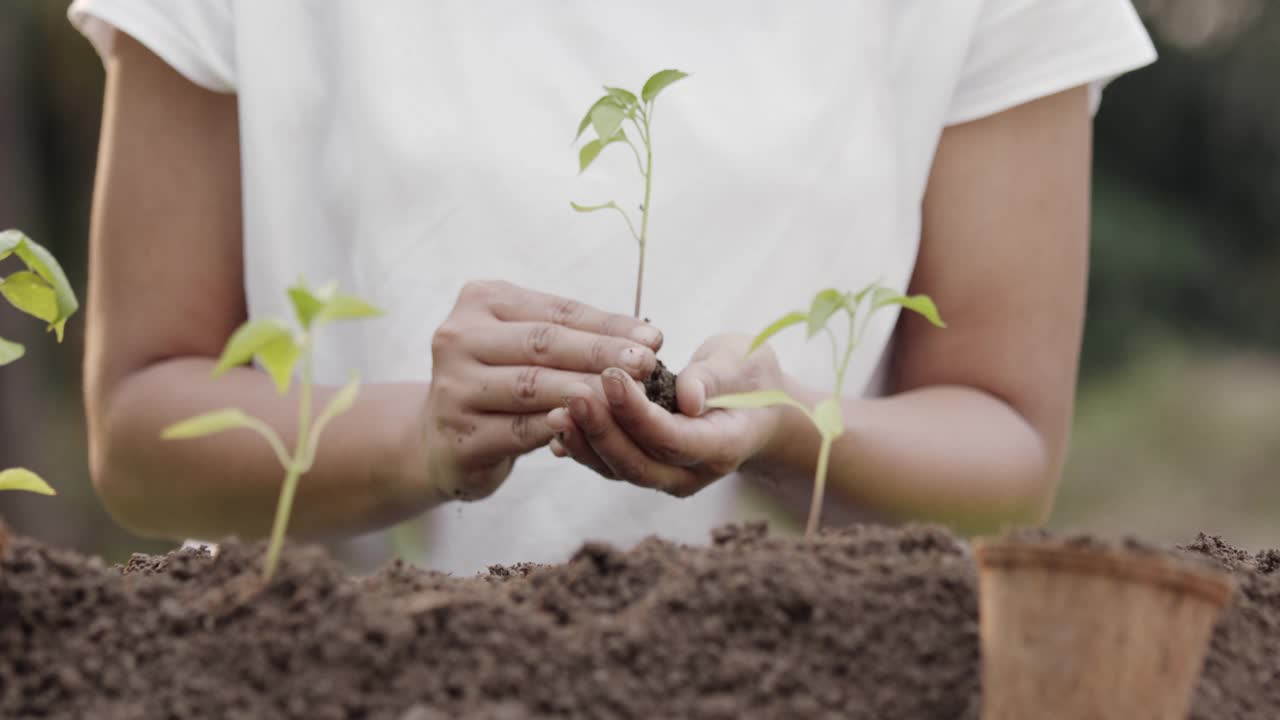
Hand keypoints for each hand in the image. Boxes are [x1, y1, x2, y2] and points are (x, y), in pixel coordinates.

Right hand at [420, 280, 661, 500]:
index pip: (556, 311)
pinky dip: (559, 428)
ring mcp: (453, 387)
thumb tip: (649, 338)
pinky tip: (591, 428)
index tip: (655, 338)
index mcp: (480, 301)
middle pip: (543, 344)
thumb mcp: (529, 348)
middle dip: (602, 353)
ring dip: (586, 391)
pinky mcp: (459, 434)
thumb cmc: (503, 383)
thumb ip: (575, 338)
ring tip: (629, 397)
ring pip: (532, 387)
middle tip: (648, 364)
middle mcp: (458, 338)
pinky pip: (519, 430)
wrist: (443, 440)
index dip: (608, 325)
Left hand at [546, 333, 784, 496]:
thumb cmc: (748, 377)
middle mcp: (693, 472)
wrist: (754, 407)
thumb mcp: (743, 363)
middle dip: (602, 430)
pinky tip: (557, 427)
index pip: (675, 439)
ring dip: (584, 442)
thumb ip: (715, 378)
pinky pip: (608, 465)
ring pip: (618, 470)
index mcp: (724, 446)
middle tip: (573, 393)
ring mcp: (667, 476)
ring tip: (557, 410)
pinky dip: (581, 448)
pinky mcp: (644, 468)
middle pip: (639, 463)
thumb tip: (689, 396)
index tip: (612, 376)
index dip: (639, 413)